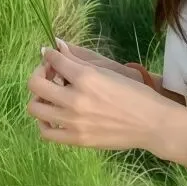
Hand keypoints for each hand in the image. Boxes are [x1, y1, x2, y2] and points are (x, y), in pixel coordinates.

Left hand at [27, 42, 172, 154]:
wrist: (151, 123)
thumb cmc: (135, 94)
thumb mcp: (108, 71)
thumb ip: (79, 61)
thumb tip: (56, 46)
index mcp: (86, 78)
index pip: (53, 60)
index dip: (49, 55)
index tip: (52, 57)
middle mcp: (75, 99)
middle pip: (35, 84)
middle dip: (39, 74)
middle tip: (50, 75)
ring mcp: (73, 122)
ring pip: (35, 108)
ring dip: (39, 97)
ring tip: (52, 96)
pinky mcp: (76, 139)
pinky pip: (45, 132)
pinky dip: (44, 122)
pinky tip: (54, 116)